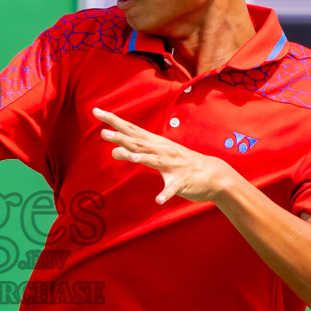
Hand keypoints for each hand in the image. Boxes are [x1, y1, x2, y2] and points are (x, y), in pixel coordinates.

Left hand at [94, 107, 239, 204]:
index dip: (114, 120)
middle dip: (121, 137)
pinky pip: (171, 188)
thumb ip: (135, 152)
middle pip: (138, 142)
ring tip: (126, 156)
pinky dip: (166, 193)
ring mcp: (172, 165)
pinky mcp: (181, 181)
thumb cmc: (181, 164)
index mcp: (155, 144)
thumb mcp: (157, 156)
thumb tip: (114, 151)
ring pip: (153, 160)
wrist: (214, 175)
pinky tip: (159, 199)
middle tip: (103, 133)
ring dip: (140, 158)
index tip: (97, 111)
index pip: (131, 128)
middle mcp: (162, 150)